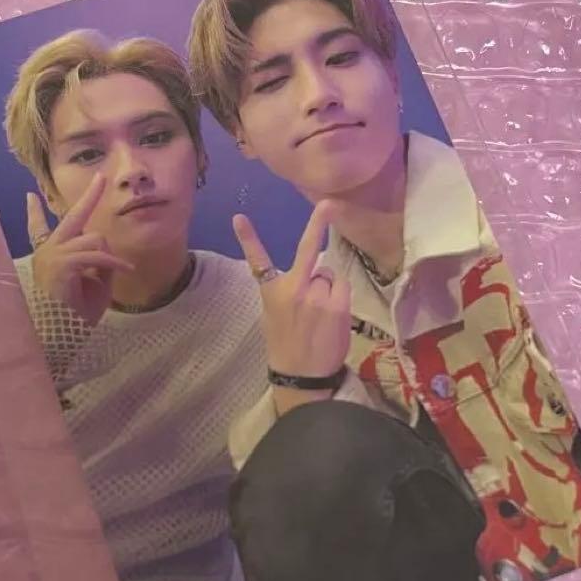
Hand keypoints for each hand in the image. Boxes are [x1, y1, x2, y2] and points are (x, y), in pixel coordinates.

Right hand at [26, 174, 133, 327]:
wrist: (62, 335)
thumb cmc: (76, 315)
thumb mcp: (96, 285)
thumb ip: (101, 263)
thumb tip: (107, 247)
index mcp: (52, 257)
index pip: (40, 229)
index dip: (34, 213)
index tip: (29, 197)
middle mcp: (49, 252)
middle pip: (71, 217)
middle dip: (89, 196)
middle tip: (101, 178)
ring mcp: (52, 256)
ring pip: (93, 239)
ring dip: (110, 256)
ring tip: (121, 270)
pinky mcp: (60, 264)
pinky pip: (94, 255)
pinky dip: (112, 263)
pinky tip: (125, 270)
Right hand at [233, 200, 351, 414]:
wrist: (301, 376)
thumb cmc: (287, 346)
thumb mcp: (273, 316)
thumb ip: (288, 291)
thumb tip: (313, 274)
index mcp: (272, 292)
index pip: (257, 260)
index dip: (248, 238)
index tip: (239, 217)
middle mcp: (293, 288)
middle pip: (309, 250)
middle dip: (319, 223)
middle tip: (329, 204)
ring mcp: (316, 294)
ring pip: (329, 275)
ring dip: (328, 287)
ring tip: (321, 314)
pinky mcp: (337, 304)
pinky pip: (342, 287)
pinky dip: (340, 297)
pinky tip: (333, 316)